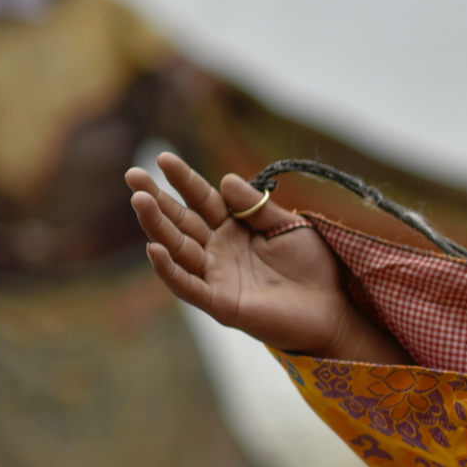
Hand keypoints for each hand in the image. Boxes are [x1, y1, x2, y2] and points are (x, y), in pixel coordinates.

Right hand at [127, 153, 408, 364]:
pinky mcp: (221, 304)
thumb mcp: (289, 226)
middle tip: (132, 174)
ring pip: (178, 249)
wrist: (334, 309)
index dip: (183, 180)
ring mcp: (217, 277)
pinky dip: (171, 270)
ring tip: (140, 200)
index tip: (162, 157)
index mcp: (233, 229)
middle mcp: (218, 251)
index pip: (202, 199)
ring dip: (157, 227)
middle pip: (181, 222)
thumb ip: (257, 207)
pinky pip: (189, 287)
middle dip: (156, 199)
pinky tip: (155, 249)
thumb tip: (225, 179)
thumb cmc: (313, 267)